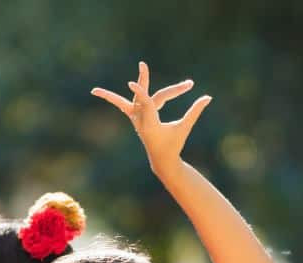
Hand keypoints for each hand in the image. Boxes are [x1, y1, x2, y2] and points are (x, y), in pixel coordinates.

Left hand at [91, 61, 212, 174]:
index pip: (146, 103)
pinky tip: (113, 91)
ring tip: (93, 90)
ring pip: (126, 102)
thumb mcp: (184, 127)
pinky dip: (121, 99)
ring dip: (112, 96)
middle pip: (141, 97)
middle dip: (142, 81)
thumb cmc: (174, 144)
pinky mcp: (136, 119)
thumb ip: (194, 112)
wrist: (162, 159)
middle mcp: (141, 120)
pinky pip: (125, 106)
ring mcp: (137, 120)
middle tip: (143, 64)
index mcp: (150, 124)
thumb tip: (209, 97)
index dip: (139, 92)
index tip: (131, 82)